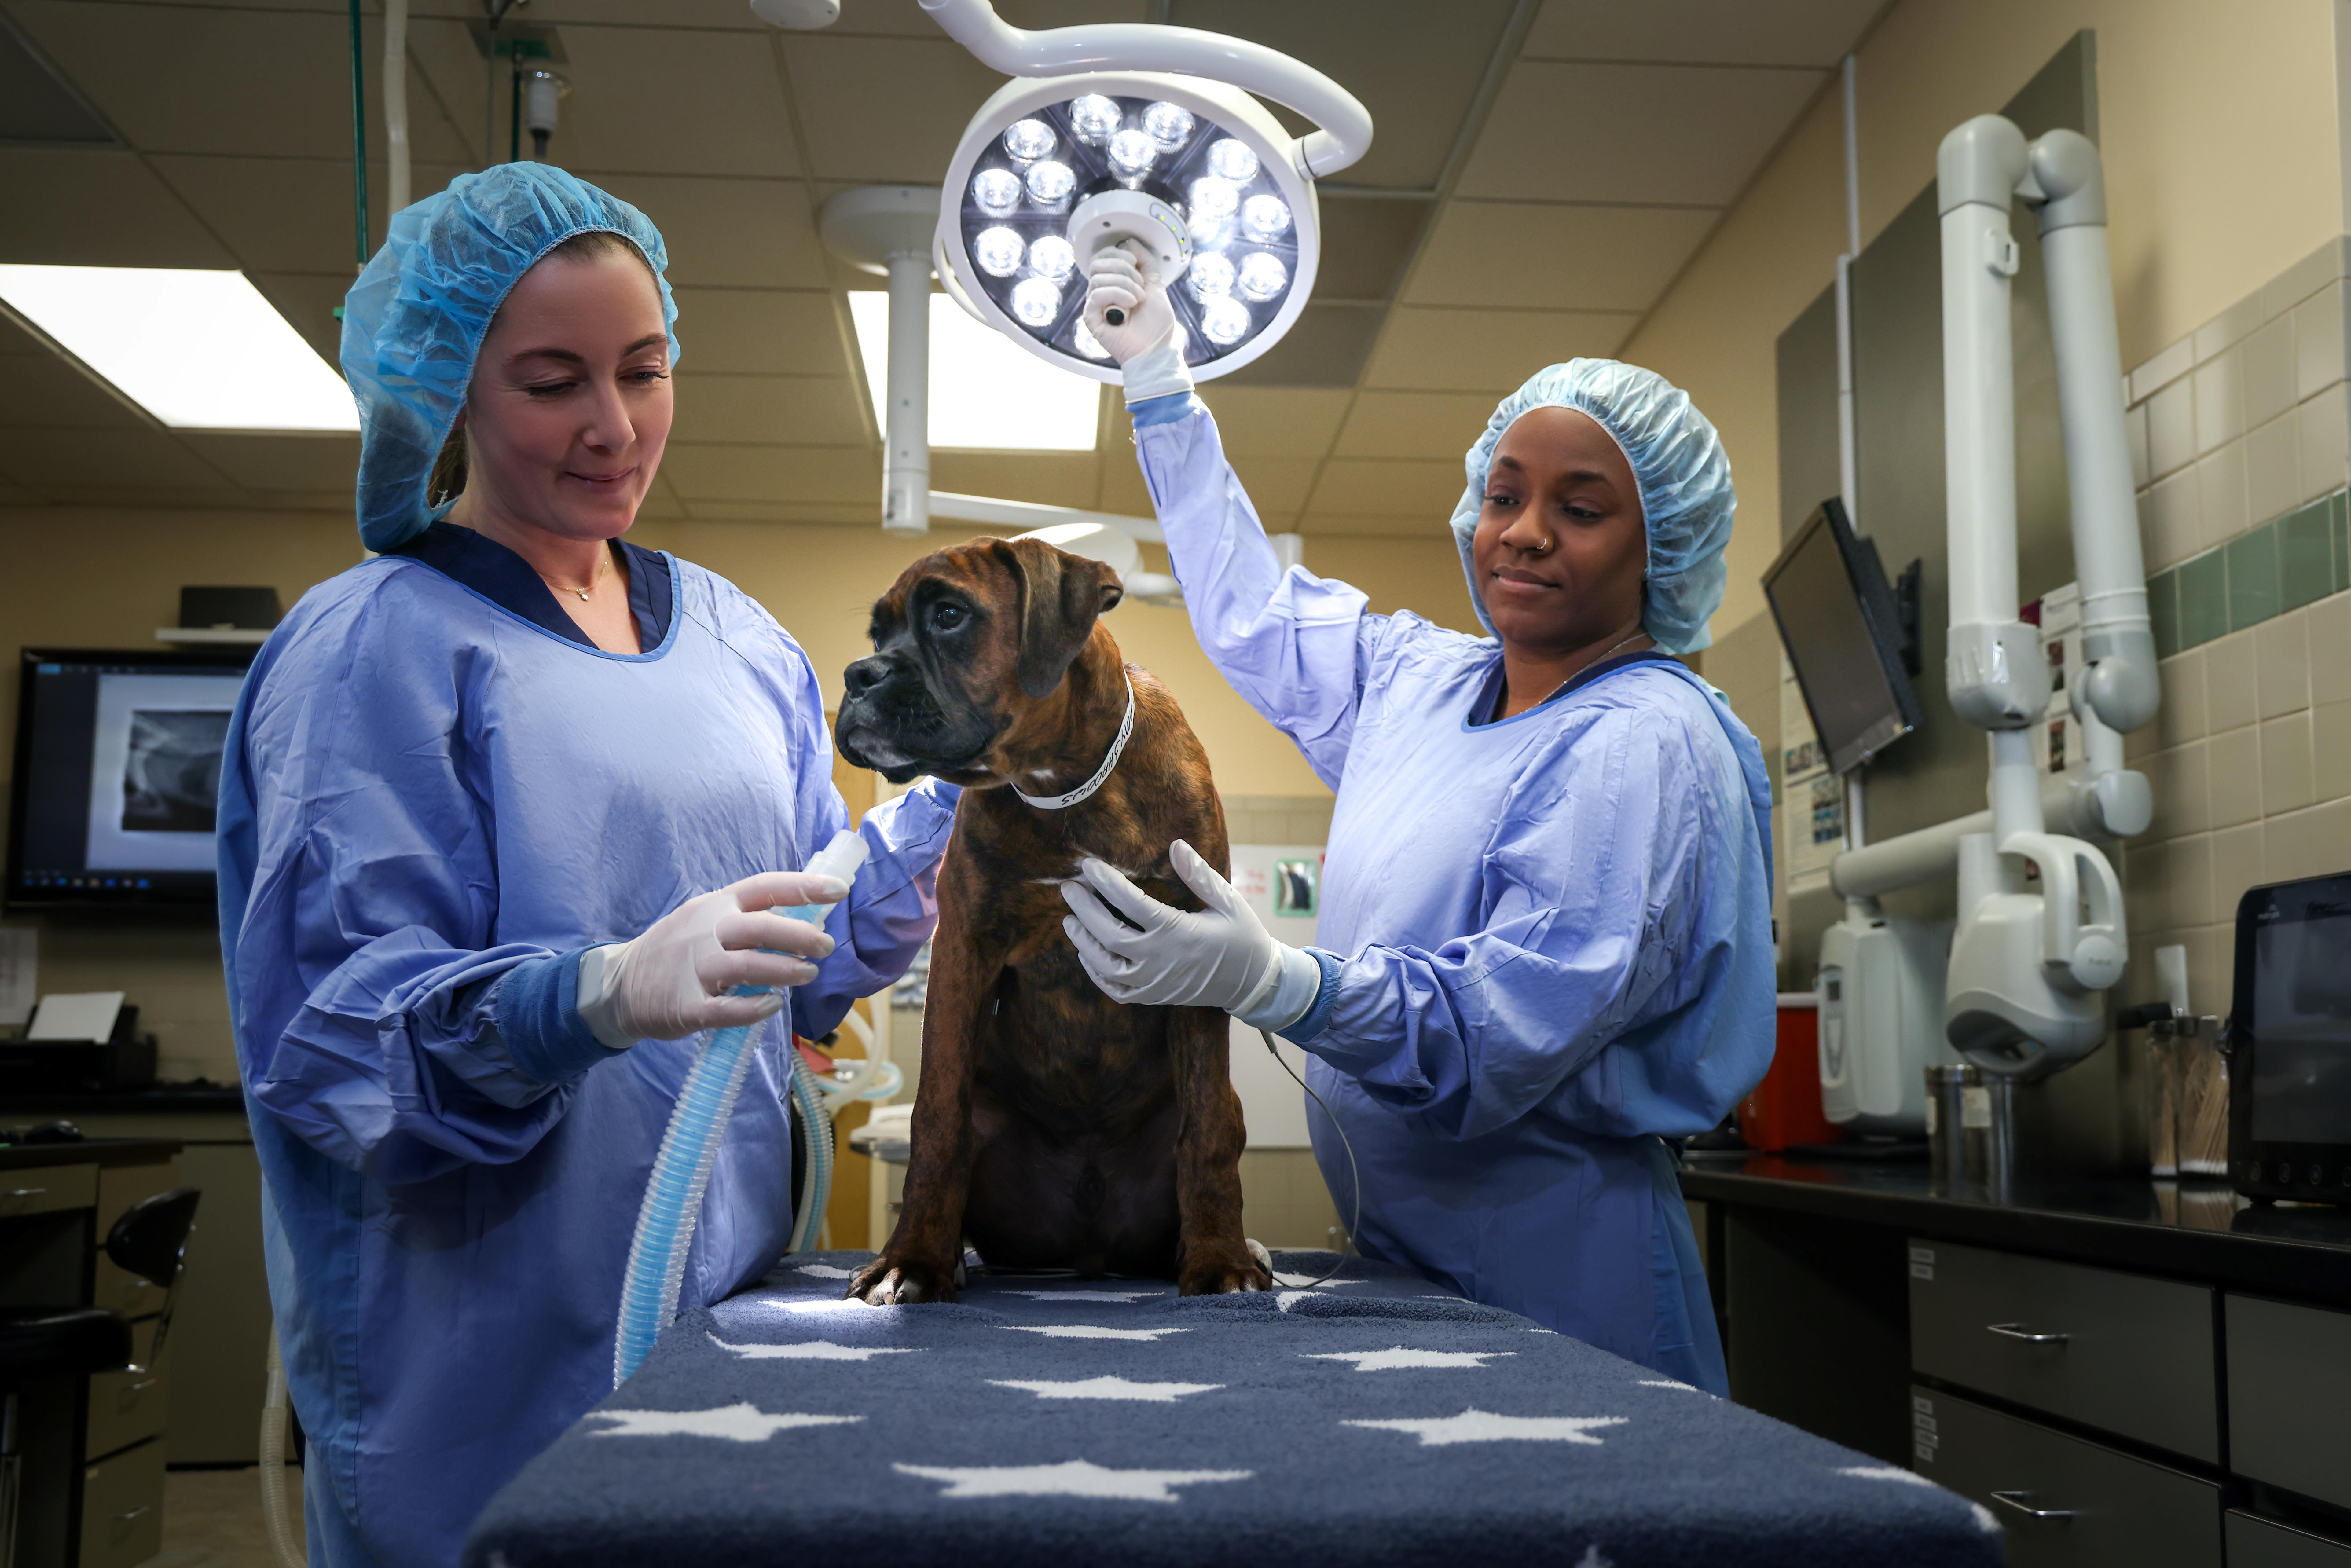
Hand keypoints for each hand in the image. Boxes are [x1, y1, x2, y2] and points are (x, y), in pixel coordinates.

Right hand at [577, 870, 847, 1045]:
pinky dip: (754, 1008)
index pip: (764, 886)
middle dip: (800, 936)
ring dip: (785, 970)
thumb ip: (746, 918)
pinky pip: (726, 1008)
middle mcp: (705, 931)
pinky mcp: (686, 1006)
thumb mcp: (705, 919)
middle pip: (760, 927)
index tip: (838, 890)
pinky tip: (772, 1006)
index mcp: (715, 905)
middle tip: (826, 947)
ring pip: (747, 965)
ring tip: (808, 975)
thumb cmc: (676, 950)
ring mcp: (694, 969)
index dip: (803, 887)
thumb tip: (803, 919)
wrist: (619, 985)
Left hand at [1059, 840, 1317, 1029]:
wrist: (1252, 983)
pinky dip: (1096, 973)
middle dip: (1085, 909)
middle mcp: (1161, 960)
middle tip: (1069, 888)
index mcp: (1179, 932)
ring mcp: (1154, 982)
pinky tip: (1087, 953)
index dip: (1107, 883)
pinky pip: (1115, 990)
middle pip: (1109, 935)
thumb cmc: (1241, 936)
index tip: (1088, 865)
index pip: (1132, 904)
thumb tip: (1176, 845)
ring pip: (1106, 965)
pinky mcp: (1152, 996)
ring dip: (1083, 942)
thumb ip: (1199, 875)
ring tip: (1070, 919)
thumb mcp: (1228, 901)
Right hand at [1083, 245, 1192, 403]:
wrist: (1157, 349)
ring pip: (1099, 277)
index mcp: (1114, 283)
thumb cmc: (1157, 324)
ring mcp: (1095, 306)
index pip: (1103, 256)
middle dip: (1124, 269)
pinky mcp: (1091, 318)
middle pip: (1098, 263)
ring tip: (1138, 300)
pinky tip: (1129, 306)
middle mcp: (1102, 293)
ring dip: (1125, 284)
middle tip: (1140, 285)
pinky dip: (1117, 295)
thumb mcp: (1155, 284)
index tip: (1135, 263)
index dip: (1118, 253)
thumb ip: (1145, 262)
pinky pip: (1096, 295)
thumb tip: (1131, 242)